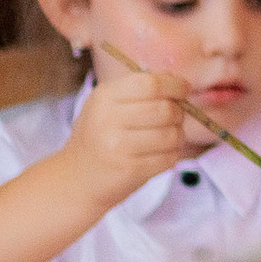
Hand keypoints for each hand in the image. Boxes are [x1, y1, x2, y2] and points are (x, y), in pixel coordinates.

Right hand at [64, 68, 207, 211]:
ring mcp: (118, 146)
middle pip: (164, 109)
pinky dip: (171, 156)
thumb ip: (139, 90)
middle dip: (178, 112)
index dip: (174, 85)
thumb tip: (177, 82)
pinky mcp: (129, 169)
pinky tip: (160, 155)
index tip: (184, 89)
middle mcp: (108, 119)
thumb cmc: (99, 137)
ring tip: (166, 138)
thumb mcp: (108, 105)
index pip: (150, 84)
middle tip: (174, 118)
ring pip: (171, 135)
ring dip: (177, 136)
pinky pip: (168, 158)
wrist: (77, 179)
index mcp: (105, 96)